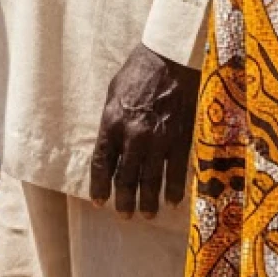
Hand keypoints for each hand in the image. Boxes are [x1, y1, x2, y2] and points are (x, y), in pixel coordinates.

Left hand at [89, 42, 199, 216]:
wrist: (168, 60)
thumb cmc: (137, 72)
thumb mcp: (113, 94)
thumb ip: (111, 122)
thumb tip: (110, 146)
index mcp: (112, 122)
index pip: (102, 163)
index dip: (100, 185)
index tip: (99, 201)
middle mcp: (133, 136)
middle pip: (126, 177)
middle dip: (123, 199)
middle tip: (123, 215)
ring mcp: (158, 140)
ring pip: (151, 180)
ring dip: (148, 201)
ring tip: (145, 216)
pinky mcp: (178, 140)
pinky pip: (175, 171)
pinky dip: (173, 189)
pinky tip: (171, 202)